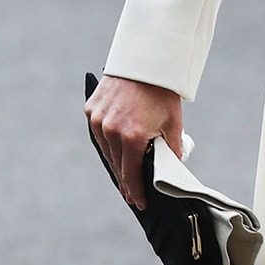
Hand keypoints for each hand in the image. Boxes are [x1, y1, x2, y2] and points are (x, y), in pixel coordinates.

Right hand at [85, 74, 183, 210]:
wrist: (146, 61)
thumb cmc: (162, 93)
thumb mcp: (173, 124)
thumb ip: (172, 150)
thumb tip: (170, 170)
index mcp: (132, 136)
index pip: (131, 174)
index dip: (135, 191)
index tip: (138, 203)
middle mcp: (111, 130)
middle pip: (117, 165)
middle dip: (126, 181)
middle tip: (131, 194)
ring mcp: (98, 119)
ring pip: (106, 151)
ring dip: (115, 163)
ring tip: (124, 176)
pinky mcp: (91, 109)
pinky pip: (98, 133)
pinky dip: (107, 143)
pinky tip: (115, 151)